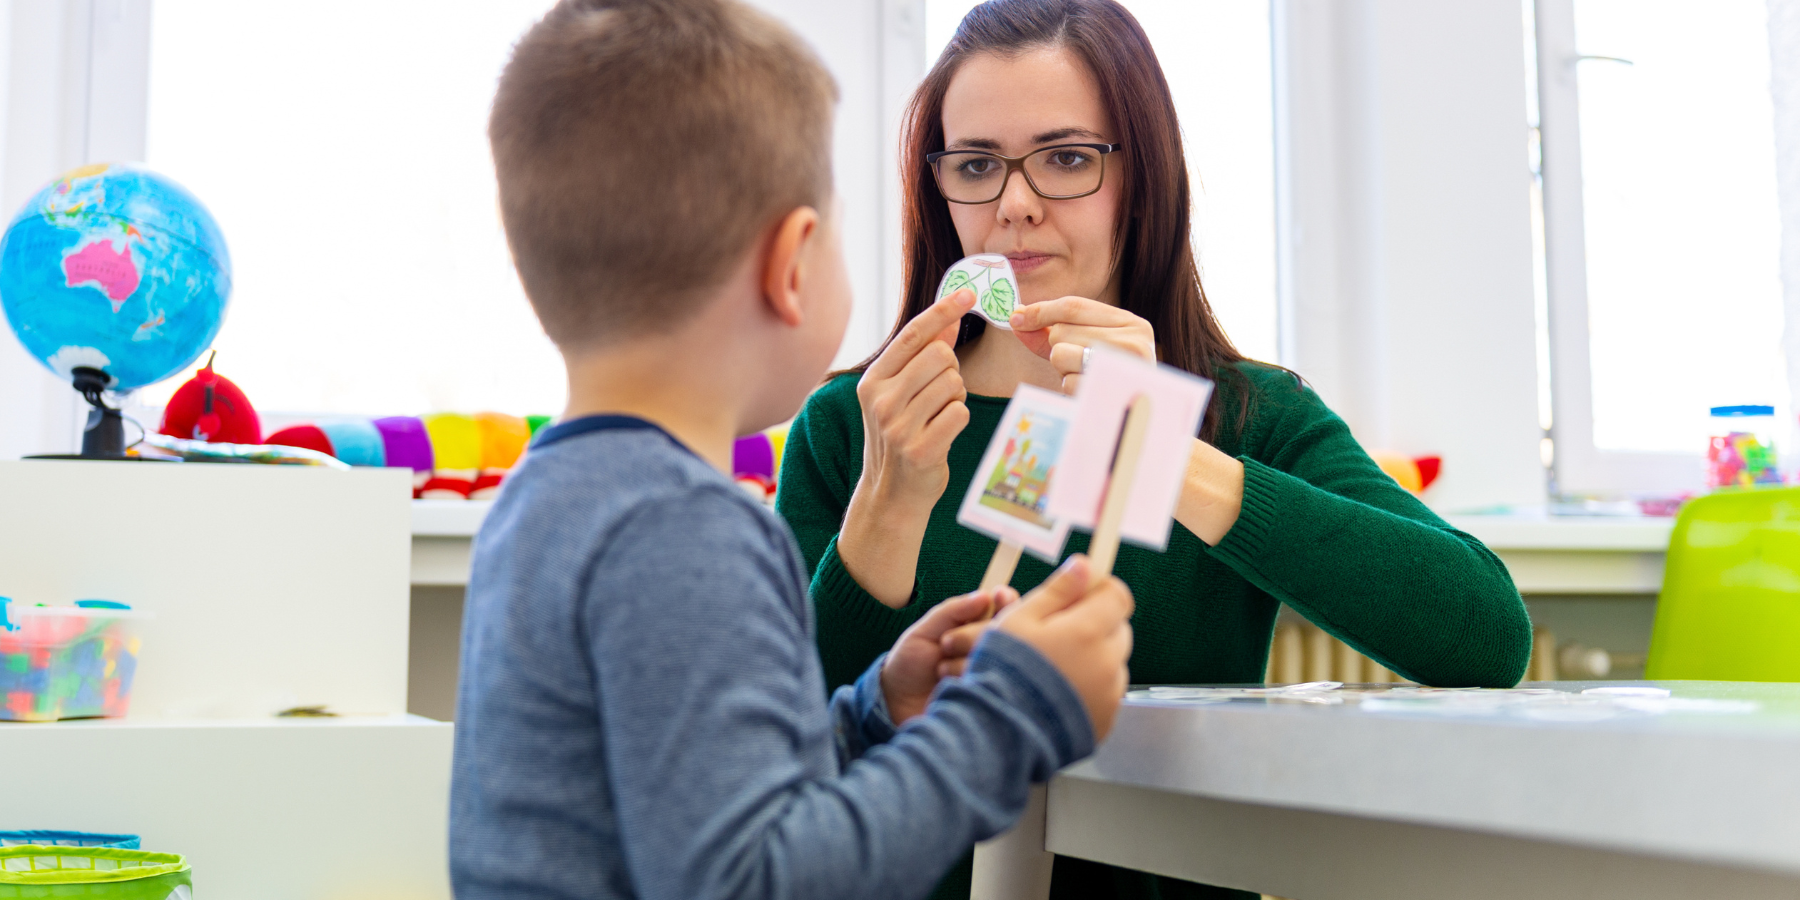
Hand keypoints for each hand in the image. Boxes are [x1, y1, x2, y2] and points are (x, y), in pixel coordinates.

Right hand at [856, 288, 975, 504]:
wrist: (890, 494)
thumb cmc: (899, 436)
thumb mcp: (900, 393)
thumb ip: (921, 356)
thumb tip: (949, 320)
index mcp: (872, 380)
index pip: (913, 334)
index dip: (943, 311)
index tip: (969, 294)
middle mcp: (880, 400)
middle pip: (940, 355)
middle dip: (951, 370)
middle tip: (939, 394)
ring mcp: (897, 426)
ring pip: (953, 384)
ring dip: (955, 398)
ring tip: (937, 417)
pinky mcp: (920, 449)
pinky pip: (960, 414)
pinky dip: (958, 420)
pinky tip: (942, 434)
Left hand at [881, 587, 1015, 724]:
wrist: (897, 704)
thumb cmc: (910, 663)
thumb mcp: (925, 631)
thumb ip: (953, 611)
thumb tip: (986, 596)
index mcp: (978, 627)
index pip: (1006, 608)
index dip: (1007, 600)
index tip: (1000, 596)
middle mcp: (992, 649)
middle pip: (1008, 630)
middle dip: (976, 633)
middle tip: (946, 644)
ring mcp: (994, 674)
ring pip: (1000, 656)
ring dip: (966, 659)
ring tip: (940, 671)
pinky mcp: (991, 697)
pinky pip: (993, 682)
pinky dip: (969, 678)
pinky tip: (950, 683)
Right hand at [984, 556, 1135, 740]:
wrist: (1002, 732)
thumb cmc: (1005, 672)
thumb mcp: (1020, 620)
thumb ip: (1057, 591)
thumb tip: (1083, 565)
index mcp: (1088, 631)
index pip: (1117, 596)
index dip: (1099, 590)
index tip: (1081, 594)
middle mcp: (1108, 662)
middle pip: (1117, 629)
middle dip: (1095, 625)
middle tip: (1060, 633)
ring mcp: (1109, 694)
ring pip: (1113, 663)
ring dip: (1094, 658)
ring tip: (1055, 667)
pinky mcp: (1106, 719)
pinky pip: (1106, 693)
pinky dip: (1090, 688)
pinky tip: (1059, 692)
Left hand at [1008, 297, 1155, 394]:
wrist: (1138, 417)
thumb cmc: (1107, 377)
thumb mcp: (1088, 346)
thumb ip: (1052, 332)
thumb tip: (1016, 318)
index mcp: (1130, 323)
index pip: (1073, 306)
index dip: (1040, 311)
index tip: (1015, 318)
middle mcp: (1133, 340)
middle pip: (1061, 331)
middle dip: (1056, 348)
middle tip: (1076, 363)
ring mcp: (1122, 367)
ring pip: (1059, 353)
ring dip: (1062, 368)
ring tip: (1082, 376)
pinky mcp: (1109, 391)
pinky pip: (1066, 382)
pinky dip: (1069, 388)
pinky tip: (1086, 390)